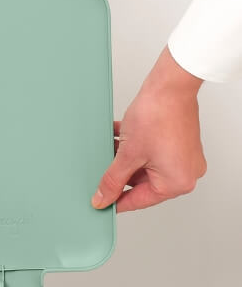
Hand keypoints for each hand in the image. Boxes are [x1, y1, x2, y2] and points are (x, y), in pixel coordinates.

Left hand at [92, 46, 206, 212]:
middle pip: (143, 183)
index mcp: (177, 182)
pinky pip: (152, 153)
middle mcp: (185, 173)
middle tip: (101, 172)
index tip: (101, 203)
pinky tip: (117, 138)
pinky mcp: (179, 143)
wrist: (170, 84)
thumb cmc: (158, 115)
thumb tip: (103, 199)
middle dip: (120, 175)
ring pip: (145, 166)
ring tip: (109, 150)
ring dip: (125, 159)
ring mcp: (184, 157)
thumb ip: (113, 181)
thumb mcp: (127, 155)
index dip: (116, 201)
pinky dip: (134, 148)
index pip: (140, 200)